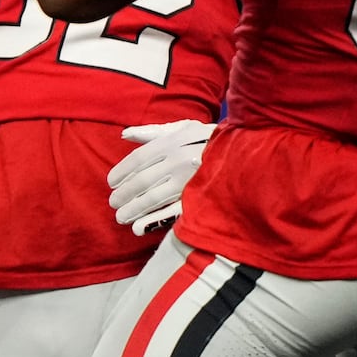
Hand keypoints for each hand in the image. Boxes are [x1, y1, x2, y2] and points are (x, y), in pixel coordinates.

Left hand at [107, 119, 215, 235]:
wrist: (245, 152)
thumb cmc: (207, 139)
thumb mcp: (182, 128)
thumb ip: (152, 132)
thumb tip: (124, 134)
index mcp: (172, 142)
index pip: (138, 159)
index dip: (121, 172)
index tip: (111, 182)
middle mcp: (178, 160)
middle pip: (142, 180)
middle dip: (124, 194)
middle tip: (113, 203)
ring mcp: (189, 179)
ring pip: (152, 197)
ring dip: (133, 209)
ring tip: (121, 217)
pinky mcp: (198, 197)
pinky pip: (171, 211)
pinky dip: (153, 220)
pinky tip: (139, 227)